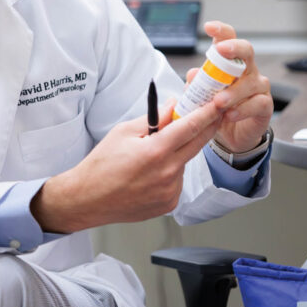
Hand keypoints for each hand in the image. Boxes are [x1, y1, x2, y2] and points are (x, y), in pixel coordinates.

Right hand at [32, 99, 222, 233]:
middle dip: (207, 126)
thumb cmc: (101, 165)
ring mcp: (169, 192)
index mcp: (156, 152)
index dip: (207, 113)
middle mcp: (167, 174)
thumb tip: (173, 105)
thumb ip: (154, 118)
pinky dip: (172, 170)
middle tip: (214, 112)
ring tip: (156, 151)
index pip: (190, 127)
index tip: (218, 102)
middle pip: (197, 143)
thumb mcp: (124, 131)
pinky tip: (152, 171)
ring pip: (185, 161)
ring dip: (181, 151)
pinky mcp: (168, 204)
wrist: (87, 200)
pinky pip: (178, 179)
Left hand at [195, 20, 272, 154]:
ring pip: (250, 81)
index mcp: (231, 62)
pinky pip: (258, 103)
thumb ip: (198, 85)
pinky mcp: (265, 105)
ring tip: (218, 102)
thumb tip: (192, 74)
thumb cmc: (218, 108)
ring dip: (233, 91)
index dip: (221, 31)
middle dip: (234, 48)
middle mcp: (248, 69)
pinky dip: (242, 109)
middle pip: (247, 50)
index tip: (209, 27)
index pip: (228, 39)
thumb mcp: (203, 96)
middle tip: (220, 50)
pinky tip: (230, 115)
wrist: (232, 135)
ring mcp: (259, 86)